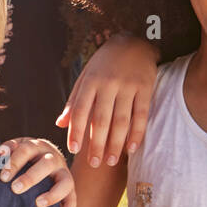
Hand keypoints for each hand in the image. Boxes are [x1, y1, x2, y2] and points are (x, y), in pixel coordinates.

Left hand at [0, 139, 75, 206]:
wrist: (45, 159)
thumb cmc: (24, 156)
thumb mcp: (17, 148)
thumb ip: (9, 149)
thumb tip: (0, 152)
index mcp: (38, 146)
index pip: (27, 150)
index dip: (15, 162)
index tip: (2, 177)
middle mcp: (54, 158)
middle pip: (47, 164)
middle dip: (31, 177)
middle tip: (15, 189)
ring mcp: (64, 173)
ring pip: (65, 182)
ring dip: (53, 194)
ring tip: (38, 204)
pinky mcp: (71, 190)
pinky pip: (72, 201)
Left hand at [57, 33, 157, 167]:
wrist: (132, 42)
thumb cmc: (104, 64)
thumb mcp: (85, 77)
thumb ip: (74, 101)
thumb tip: (60, 124)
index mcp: (90, 81)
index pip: (80, 110)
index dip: (76, 130)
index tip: (73, 149)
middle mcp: (108, 84)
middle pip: (101, 120)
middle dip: (96, 144)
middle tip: (93, 164)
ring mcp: (128, 86)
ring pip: (121, 120)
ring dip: (116, 144)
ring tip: (110, 161)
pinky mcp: (145, 88)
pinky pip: (141, 115)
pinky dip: (137, 134)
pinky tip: (131, 149)